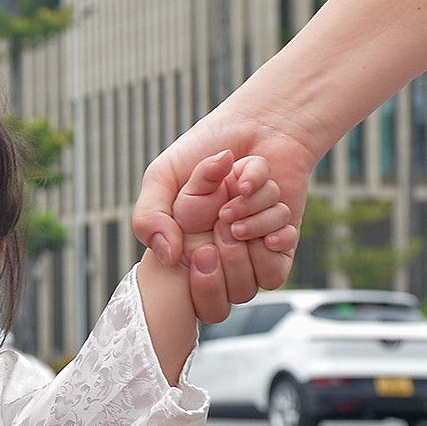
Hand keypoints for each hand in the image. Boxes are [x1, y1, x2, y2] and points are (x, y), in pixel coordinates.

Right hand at [162, 152, 299, 322]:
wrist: (261, 127)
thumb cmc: (206, 149)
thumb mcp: (161, 178)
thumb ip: (148, 219)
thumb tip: (170, 258)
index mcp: (181, 252)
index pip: (187, 298)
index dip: (199, 283)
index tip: (202, 249)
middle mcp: (214, 260)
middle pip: (222, 295)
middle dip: (228, 251)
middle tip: (226, 216)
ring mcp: (247, 257)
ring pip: (250, 282)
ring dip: (253, 233)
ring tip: (246, 202)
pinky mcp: (278, 249)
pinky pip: (276, 271)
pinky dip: (275, 238)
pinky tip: (271, 210)